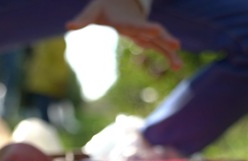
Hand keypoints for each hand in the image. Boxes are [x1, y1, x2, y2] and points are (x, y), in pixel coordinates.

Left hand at [67, 0, 181, 69]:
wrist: (119, 0)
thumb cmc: (104, 6)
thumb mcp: (93, 11)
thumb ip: (82, 19)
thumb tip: (68, 25)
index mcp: (126, 21)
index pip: (136, 25)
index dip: (145, 28)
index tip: (156, 30)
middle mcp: (139, 27)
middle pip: (154, 33)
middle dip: (164, 39)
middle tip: (176, 44)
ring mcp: (145, 33)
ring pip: (160, 43)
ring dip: (169, 54)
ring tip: (180, 67)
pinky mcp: (147, 38)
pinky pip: (160, 48)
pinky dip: (168, 56)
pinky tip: (178, 68)